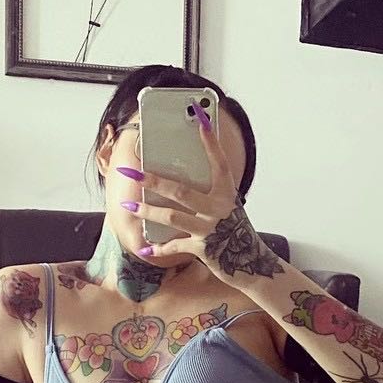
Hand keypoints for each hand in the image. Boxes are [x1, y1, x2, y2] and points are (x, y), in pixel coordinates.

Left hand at [117, 102, 283, 282]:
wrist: (253, 264)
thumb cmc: (237, 233)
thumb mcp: (228, 208)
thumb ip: (210, 194)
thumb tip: (178, 183)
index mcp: (227, 193)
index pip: (219, 162)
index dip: (210, 142)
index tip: (200, 118)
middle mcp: (219, 208)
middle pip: (181, 191)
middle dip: (154, 181)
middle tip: (133, 172)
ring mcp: (210, 229)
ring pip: (172, 217)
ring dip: (148, 212)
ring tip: (129, 207)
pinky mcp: (204, 249)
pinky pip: (176, 247)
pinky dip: (160, 248)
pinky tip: (146, 247)